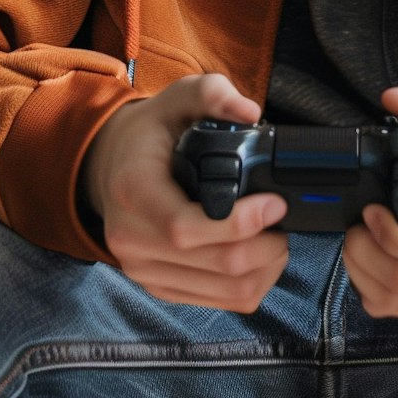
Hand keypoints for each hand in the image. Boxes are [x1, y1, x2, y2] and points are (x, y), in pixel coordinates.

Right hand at [79, 72, 289, 312]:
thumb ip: (212, 94)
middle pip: (214, 263)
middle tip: (283, 220)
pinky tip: (260, 257)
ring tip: (276, 237)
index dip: (238, 223)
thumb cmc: (152, 134)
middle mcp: (131, 239)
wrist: (113, 168)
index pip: (185, 227)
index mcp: (132, 191)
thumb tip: (249, 112)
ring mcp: (144, 270)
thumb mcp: (177, 98)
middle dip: (265, 246)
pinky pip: (218, 303)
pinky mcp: (161, 288)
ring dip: (264, 268)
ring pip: (224, 291)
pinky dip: (250, 284)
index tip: (274, 204)